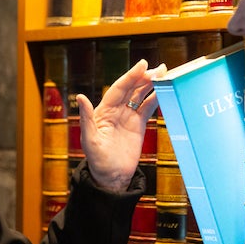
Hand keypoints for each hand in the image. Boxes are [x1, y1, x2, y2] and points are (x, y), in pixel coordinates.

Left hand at [77, 59, 164, 192]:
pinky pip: (148, 108)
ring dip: (151, 84)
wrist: (111, 177)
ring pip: (140, 96)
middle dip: (144, 77)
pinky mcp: (138, 126)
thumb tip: (80, 96)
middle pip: (131, 89)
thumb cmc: (97, 161)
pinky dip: (156, 98)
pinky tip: (164, 91)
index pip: (119, 88)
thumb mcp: (90, 140)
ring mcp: (127, 117)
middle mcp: (115, 111)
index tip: (142, 65)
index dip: (131, 76)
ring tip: (164, 73)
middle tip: (159, 68)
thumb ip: (87, 118)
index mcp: (103, 111)